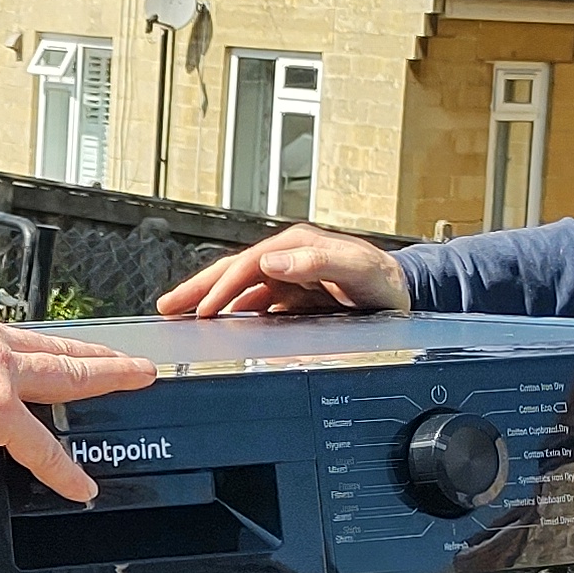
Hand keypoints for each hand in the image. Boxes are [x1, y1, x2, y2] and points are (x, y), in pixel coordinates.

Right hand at [0, 301, 158, 498]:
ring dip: (105, 380)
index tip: (59, 354)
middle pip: (52, 348)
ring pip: (64, 377)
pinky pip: (40, 445)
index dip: (40, 351)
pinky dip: (63, 468)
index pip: (10, 340)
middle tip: (132, 359)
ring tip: (137, 383)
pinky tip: (80, 484)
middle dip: (96, 354)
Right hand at [155, 225, 410, 317]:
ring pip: (239, 290)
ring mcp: (289, 277)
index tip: (200, 310)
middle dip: (198, 289)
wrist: (407, 296)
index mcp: (298, 247)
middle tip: (167, 307)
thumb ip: (319, 262)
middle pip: (233, 273)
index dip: (220, 288)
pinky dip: (232, 313)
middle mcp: (289, 258)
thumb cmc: (386, 283)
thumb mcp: (358, 269)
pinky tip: (218, 325)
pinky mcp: (294, 296)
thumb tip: (273, 261)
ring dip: (208, 301)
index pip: (247, 266)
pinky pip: (255, 304)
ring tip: (179, 315)